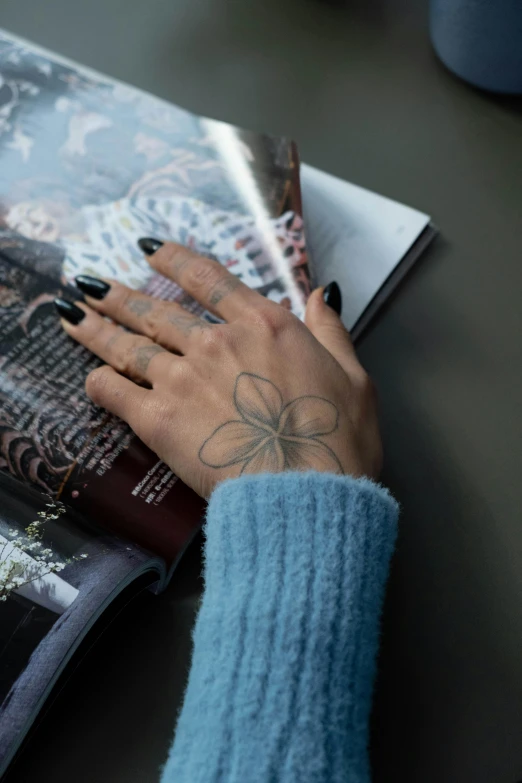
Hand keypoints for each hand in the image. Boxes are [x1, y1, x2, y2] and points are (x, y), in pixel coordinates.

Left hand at [56, 243, 381, 498]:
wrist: (307, 492)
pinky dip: (98, 381)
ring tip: (72, 314)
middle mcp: (217, 342)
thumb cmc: (338, 440)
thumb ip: (331, 331)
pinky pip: (116, 392)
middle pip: (157, 309)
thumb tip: (321, 294)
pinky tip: (88, 376)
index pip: (209, 279)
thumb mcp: (354, 376)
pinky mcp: (160, 419)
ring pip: (128, 344)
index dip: (175, 259)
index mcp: (264, 325)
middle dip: (121, 294)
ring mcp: (184, 378)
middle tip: (93, 284)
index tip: (150, 249)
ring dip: (96, 328)